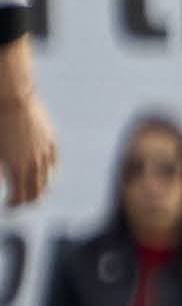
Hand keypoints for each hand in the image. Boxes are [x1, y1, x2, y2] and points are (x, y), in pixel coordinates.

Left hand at [0, 82, 50, 207]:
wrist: (12, 97)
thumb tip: (3, 184)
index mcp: (17, 169)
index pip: (20, 198)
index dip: (14, 205)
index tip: (8, 207)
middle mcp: (35, 164)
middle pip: (37, 193)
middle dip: (27, 201)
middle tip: (18, 203)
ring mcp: (45, 153)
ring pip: (47, 180)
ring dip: (38, 189)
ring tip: (30, 191)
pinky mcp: (50, 141)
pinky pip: (53, 164)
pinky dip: (48, 173)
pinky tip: (41, 173)